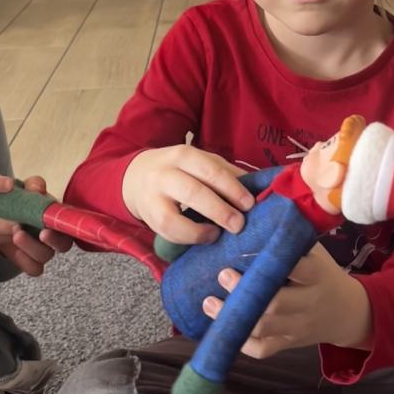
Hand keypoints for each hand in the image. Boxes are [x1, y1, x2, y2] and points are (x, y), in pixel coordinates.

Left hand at [5, 175, 73, 276]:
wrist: (1, 215)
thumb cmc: (21, 201)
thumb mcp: (26, 189)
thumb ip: (33, 185)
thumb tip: (37, 188)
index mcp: (60, 218)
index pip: (71, 226)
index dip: (64, 228)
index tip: (46, 227)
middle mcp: (56, 236)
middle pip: (63, 246)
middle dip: (50, 240)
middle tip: (29, 232)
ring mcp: (43, 250)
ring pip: (45, 257)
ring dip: (30, 247)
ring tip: (15, 234)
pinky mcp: (30, 261)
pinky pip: (35, 269)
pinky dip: (25, 263)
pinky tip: (14, 251)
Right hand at [122, 145, 253, 245]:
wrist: (136, 177)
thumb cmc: (179, 171)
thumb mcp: (200, 162)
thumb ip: (225, 172)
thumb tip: (258, 187)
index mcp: (184, 155)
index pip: (211, 171)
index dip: (232, 188)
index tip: (250, 204)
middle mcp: (165, 174)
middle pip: (193, 192)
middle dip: (220, 211)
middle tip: (239, 224)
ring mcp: (153, 198)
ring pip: (173, 218)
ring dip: (200, 231)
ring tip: (218, 234)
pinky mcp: (148, 218)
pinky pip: (167, 232)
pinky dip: (188, 238)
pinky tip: (204, 236)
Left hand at [202, 243, 372, 358]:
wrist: (347, 312)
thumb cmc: (323, 274)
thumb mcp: (316, 254)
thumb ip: (292, 238)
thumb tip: (257, 208)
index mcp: (317, 276)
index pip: (297, 270)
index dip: (272, 263)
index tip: (245, 253)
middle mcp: (309, 304)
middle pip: (276, 304)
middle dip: (245, 292)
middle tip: (222, 275)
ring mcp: (298, 328)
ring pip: (265, 329)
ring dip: (234, 317)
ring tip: (209, 303)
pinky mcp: (289, 344)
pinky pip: (263, 350)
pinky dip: (242, 342)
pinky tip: (223, 327)